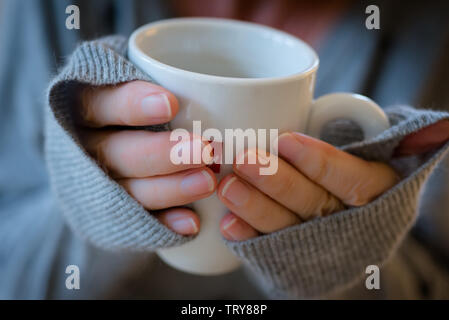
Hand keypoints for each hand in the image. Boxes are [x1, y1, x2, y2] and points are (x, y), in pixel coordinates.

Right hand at [77, 81, 215, 235]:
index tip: (171, 104)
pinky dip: (164, 223)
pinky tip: (191, 222)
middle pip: (115, 153)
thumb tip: (219, 86)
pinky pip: (138, 222)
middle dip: (160, 153)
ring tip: (206, 183)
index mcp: (87, 111)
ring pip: (127, 191)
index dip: (131, 105)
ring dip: (167, 190)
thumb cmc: (139, 110)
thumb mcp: (139, 85)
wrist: (104, 158)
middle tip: (203, 151)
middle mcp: (86, 149)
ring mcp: (99, 186)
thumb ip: (161, 82)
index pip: (99, 104)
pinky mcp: (114, 215)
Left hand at [217, 121, 448, 240]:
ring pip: (289, 228)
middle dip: (277, 183)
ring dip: (256, 209)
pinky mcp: (294, 256)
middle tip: (244, 160)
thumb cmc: (352, 167)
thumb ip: (366, 127)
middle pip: (315, 205)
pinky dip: (248, 237)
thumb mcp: (375, 146)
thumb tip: (384, 114)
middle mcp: (353, 223)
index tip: (283, 140)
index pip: (352, 180)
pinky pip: (269, 249)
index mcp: (379, 191)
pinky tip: (228, 224)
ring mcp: (322, 244)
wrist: (349, 215)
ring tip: (228, 187)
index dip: (318, 162)